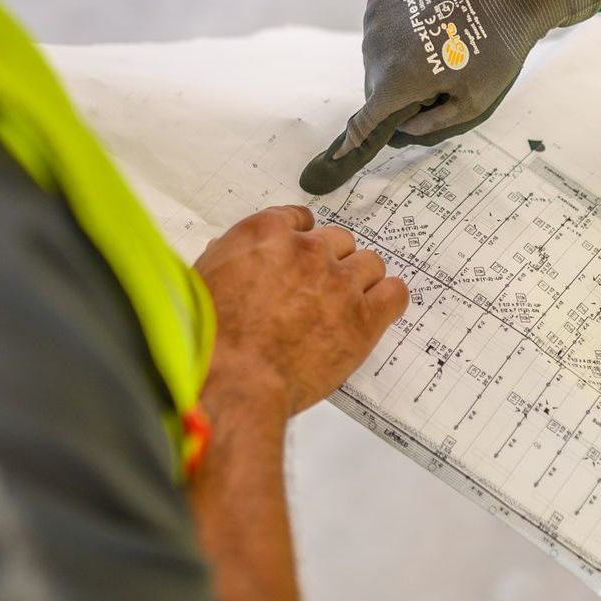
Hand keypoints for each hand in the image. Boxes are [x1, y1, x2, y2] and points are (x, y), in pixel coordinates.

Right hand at [195, 205, 408, 415]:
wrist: (236, 380)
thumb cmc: (213, 340)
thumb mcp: (205, 283)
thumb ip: (230, 261)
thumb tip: (239, 258)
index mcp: (267, 234)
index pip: (300, 219)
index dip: (302, 241)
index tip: (301, 257)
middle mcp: (308, 251)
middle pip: (338, 241)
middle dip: (331, 262)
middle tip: (319, 290)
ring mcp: (340, 283)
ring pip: (370, 264)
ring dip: (360, 280)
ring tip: (346, 305)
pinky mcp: (364, 317)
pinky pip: (395, 294)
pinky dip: (388, 299)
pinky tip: (376, 312)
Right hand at [298, 0, 600, 193]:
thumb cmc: (498, 47)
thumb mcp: (475, 102)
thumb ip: (432, 124)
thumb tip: (401, 129)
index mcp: (397, 80)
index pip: (363, 122)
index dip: (349, 145)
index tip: (330, 161)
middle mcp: (376, 49)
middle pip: (376, 88)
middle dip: (399, 92)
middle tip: (441, 77)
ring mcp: (375, 17)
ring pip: (376, 56)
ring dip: (398, 59)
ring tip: (441, 43)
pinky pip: (380, 26)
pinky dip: (398, 31)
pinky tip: (430, 20)